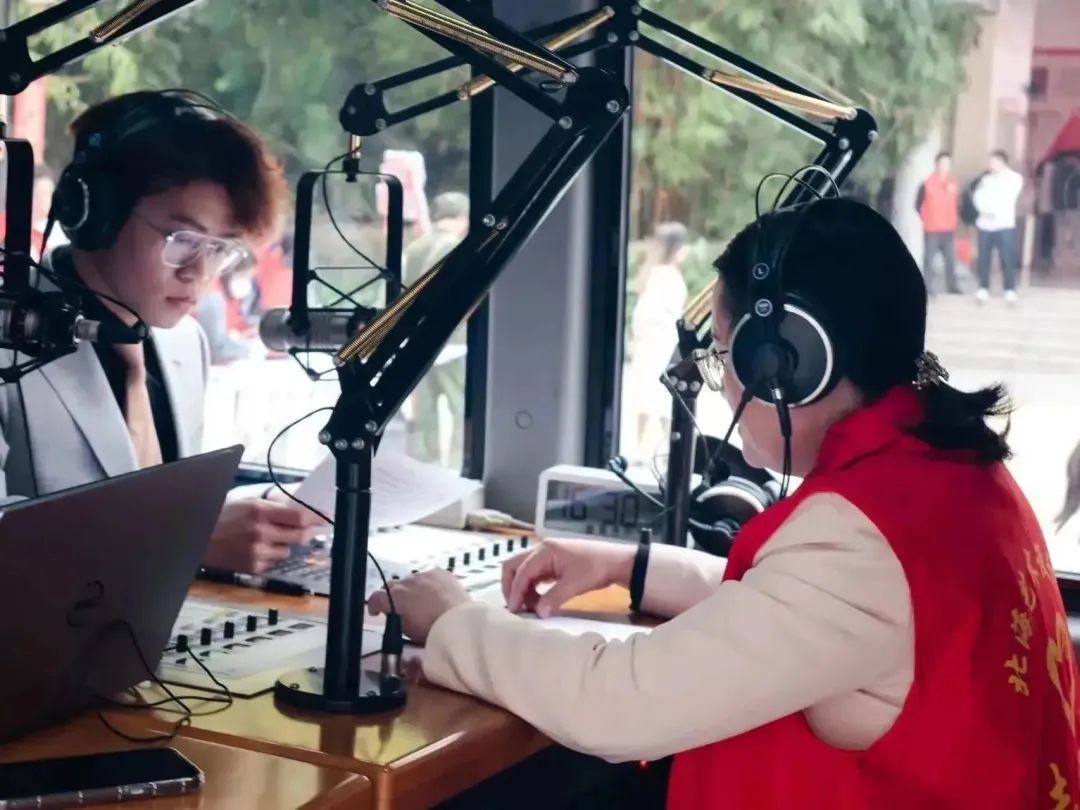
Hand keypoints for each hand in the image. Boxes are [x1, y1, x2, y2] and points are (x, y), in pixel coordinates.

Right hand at [203, 498, 326, 573]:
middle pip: (300, 535)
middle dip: (304, 532)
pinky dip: (270, 556)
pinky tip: (256, 548)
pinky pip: (273, 562)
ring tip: (267, 538)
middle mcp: (261, 532)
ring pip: (288, 550)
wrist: (198, 537)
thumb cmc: (221, 516)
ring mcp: (257, 551)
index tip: (324, 517)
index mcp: (260, 512)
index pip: (299, 516)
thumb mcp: (247, 502)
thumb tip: (298, 504)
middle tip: (304, 528)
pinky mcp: (252, 566)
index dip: (315, 518)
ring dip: (284, 544)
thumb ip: (273, 504)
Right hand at [367, 569, 471, 643]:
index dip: (374, 605)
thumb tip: (394, 616)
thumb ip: (395, 620)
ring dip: (412, 589)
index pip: (375, 597)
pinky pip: (428, 576)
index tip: (376, 611)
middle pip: (391, 585)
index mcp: (394, 598)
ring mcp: (423, 575)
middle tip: (399, 606)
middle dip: (392, 595)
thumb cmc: (433, 632)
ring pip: (411, 580)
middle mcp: (406, 582)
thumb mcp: (407, 632)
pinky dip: (428, 583)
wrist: (459, 623)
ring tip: (421, 601)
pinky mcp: (439, 572)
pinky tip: (435, 594)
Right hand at [502, 537, 635, 616]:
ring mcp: (547, 555)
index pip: (521, 572)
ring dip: (523, 589)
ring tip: (531, 607)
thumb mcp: (574, 585)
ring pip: (523, 571)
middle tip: (516, 607)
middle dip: (511, 586)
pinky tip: (539, 601)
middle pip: (514, 566)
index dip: (515, 592)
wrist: (616, 561)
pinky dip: (532, 588)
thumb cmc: (596, 568)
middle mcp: (541, 550)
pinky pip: (535, 575)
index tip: (514, 610)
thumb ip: (554, 598)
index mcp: (544, 551)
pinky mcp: (553, 563)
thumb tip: (539, 613)